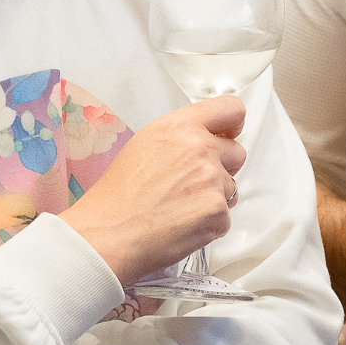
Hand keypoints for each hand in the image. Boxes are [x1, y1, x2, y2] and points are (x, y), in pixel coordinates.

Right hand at [59, 97, 246, 283]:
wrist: (108, 235)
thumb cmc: (117, 196)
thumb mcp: (145, 145)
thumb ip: (180, 137)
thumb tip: (202, 141)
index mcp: (180, 127)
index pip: (230, 109)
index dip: (232, 124)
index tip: (228, 134)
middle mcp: (200, 148)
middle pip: (237, 152)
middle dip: (222, 167)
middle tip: (193, 183)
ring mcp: (212, 180)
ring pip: (231, 188)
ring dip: (213, 198)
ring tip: (180, 207)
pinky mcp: (217, 212)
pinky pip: (225, 217)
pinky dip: (209, 225)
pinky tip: (181, 225)